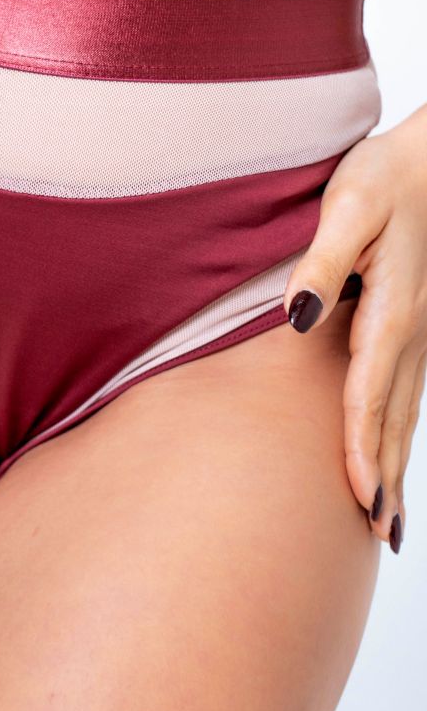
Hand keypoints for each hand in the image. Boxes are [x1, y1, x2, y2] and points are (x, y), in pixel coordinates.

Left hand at [283, 106, 426, 553]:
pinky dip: (397, 429)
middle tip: (382, 534)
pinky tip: (389, 448)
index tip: (361, 500)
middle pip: (392, 417)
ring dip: (395, 462)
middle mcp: (410, 329)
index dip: (361, 449)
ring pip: (403, 411)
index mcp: (390, 309)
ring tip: (389, 516)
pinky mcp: (411, 323)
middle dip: (385, 476)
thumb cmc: (383, 175)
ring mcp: (416, 330)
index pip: (369, 393)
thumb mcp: (347, 206)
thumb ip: (320, 262)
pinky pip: (406, 390)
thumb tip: (296, 316)